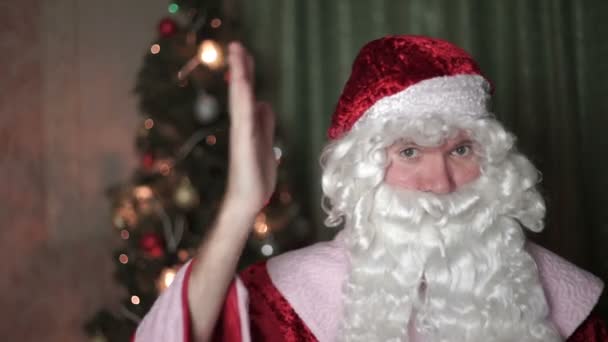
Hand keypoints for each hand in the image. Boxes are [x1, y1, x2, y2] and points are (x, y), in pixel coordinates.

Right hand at [224, 42, 276, 215]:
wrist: (248, 199)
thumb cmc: (255, 175)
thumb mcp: (266, 142)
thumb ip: (264, 123)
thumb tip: (263, 103)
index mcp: (248, 124)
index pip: (247, 92)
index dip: (246, 72)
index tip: (243, 51)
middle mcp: (243, 124)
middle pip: (241, 90)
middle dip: (240, 67)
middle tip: (236, 44)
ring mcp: (242, 132)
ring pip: (240, 98)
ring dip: (239, 75)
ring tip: (237, 53)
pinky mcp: (244, 142)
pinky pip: (243, 116)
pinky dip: (242, 99)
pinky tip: (243, 84)